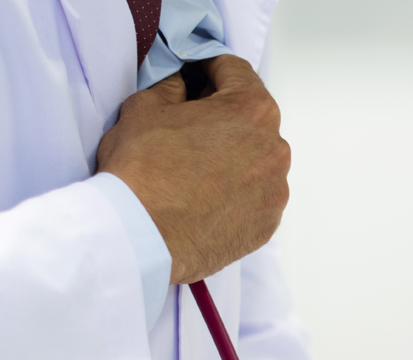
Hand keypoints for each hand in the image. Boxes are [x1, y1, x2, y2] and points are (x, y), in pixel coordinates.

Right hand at [96, 55, 289, 283]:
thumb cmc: (140, 171)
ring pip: (255, 160)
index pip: (235, 71)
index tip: (194, 75)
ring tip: (193, 170)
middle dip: (221, 116)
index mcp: (252, 109)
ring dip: (231, 156)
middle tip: (187, 125)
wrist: (137, 237)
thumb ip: (171, 86)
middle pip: (250, 118)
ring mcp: (275, 189)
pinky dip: (235, 194)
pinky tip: (203, 198)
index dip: (208, 68)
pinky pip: (254, 197)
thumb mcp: (144, 107)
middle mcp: (275, 148)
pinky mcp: (266, 224)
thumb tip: (181, 84)